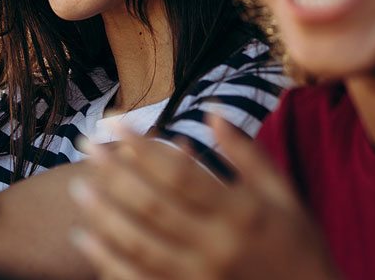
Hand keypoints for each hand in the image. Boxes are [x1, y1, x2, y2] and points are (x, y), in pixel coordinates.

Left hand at [71, 117, 341, 279]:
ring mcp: (199, 279)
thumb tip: (211, 112)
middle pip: (152, 204)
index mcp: (239, 211)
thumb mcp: (282, 193)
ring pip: (139, 243)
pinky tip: (86, 237)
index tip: (113, 122)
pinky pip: (139, 279)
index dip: (141, 146)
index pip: (178, 172)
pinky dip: (108, 260)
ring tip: (77, 186)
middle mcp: (215, 245)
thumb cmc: (297, 244)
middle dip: (113, 172)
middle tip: (85, 145)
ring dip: (104, 213)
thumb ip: (246, 152)